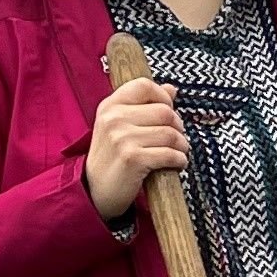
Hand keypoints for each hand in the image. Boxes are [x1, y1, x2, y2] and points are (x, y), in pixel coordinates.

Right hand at [85, 77, 186, 221]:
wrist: (94, 191)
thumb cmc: (112, 158)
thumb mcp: (119, 126)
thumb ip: (144, 105)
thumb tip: (171, 89)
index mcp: (109, 106)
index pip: (144, 85)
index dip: (163, 98)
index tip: (168, 113)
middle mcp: (113, 118)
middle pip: (164, 111)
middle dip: (178, 127)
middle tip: (175, 140)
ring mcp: (122, 138)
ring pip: (171, 133)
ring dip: (182, 146)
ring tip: (178, 153)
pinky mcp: (133, 158)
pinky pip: (170, 154)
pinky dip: (180, 160)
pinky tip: (176, 164)